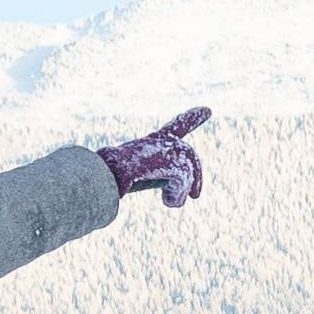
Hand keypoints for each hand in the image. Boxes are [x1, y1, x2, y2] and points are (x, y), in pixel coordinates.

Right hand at [95, 105, 211, 207]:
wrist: (105, 172)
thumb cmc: (106, 174)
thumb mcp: (123, 172)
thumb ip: (132, 175)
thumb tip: (119, 188)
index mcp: (149, 142)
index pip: (176, 127)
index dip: (192, 119)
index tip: (207, 110)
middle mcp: (160, 142)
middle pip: (187, 153)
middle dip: (195, 174)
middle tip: (195, 196)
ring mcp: (165, 150)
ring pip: (185, 170)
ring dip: (181, 190)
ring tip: (172, 203)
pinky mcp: (170, 163)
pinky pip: (182, 180)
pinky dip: (176, 195)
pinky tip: (167, 202)